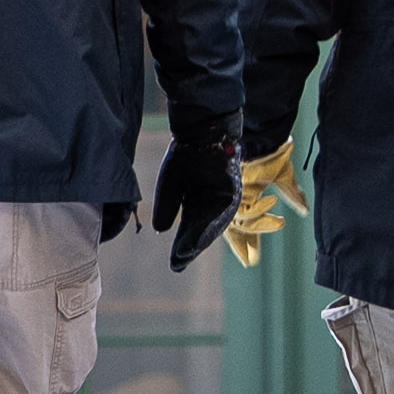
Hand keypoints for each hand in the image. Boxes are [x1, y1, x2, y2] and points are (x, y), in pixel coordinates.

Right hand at [153, 125, 235, 269]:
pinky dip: (212, 223)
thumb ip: (166, 206)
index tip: (174, 263)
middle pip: (201, 231)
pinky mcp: (233, 190)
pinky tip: (201, 234)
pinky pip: (224, 211)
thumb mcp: (170, 182)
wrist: (202, 129)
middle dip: (191, 247)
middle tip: (179, 263)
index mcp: (195, 204)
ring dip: (201, 239)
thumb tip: (160, 229)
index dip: (182, 247)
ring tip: (188, 253)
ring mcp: (223, 198)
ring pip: (213, 224)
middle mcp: (211, 204)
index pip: (188, 230)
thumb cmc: (186, 154)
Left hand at [224, 146, 306, 268]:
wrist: (263, 136)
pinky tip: (267, 206)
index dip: (249, 243)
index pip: (247, 226)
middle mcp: (238, 198)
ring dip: (256, 229)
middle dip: (242, 245)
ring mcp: (232, 193)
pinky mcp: (229, 188)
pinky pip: (238, 208)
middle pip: (236, 228)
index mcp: (249, 198)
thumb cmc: (271, 153)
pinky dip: (254, 212)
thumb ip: (292, 194)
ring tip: (277, 227)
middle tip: (250, 261)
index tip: (251, 260)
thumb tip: (305, 210)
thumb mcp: (284, 177)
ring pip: (238, 221)